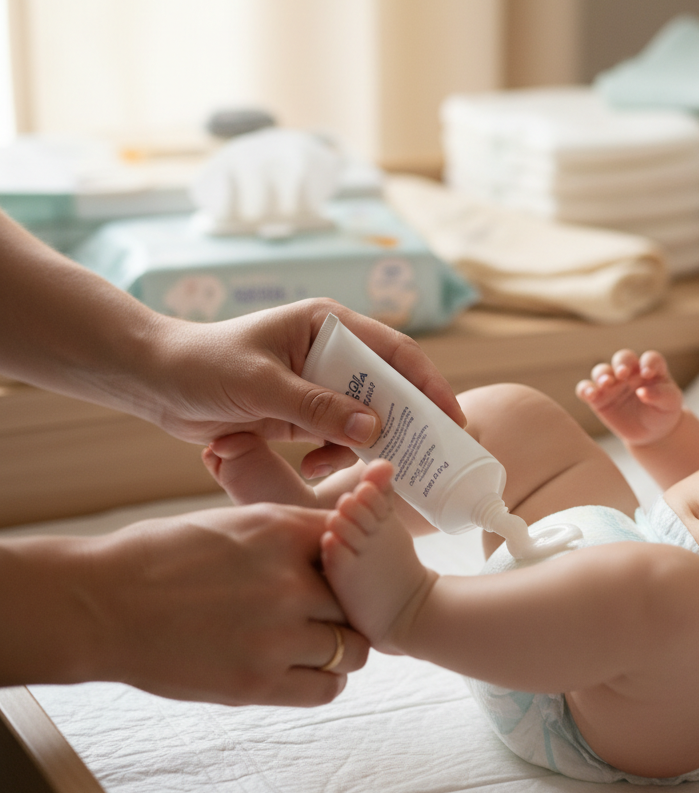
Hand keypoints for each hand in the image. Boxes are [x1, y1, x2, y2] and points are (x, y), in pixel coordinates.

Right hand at [78, 503, 369, 704]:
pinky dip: (326, 681)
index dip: (350, 562)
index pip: (353, 546)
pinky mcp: (255, 684)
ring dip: (341, 647)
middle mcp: (288, 583)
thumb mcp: (233, 522)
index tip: (340, 574)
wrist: (101, 604)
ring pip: (352, 649)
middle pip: (358, 601)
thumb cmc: (162, 556)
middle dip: (349, 608)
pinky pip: (324, 688)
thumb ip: (288, 534)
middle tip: (332, 613)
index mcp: (281, 532)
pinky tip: (308, 669)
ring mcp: (275, 637)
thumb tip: (336, 543)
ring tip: (319, 643)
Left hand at [146, 298, 465, 476]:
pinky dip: (335, 454)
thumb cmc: (202, 365)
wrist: (153, 381)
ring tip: (352, 467)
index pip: (395, 351)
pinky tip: (314, 465)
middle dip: (405, 420)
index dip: (428, 383)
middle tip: (425, 454)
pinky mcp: (303, 411)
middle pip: (388, 386)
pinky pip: (338, 436)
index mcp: (329, 325)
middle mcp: (330, 351)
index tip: (451, 418)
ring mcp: (318, 383)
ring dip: (364, 444)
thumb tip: (374, 430)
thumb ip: (316, 407)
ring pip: (365, 416)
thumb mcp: (260, 385)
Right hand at [576, 349, 683, 445]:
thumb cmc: (663, 412)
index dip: (648, 362)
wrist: (652, 433)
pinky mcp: (598, 398)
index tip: (648, 374)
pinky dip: (585, 389)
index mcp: (651, 369)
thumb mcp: (670, 403)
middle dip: (621, 363)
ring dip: (602, 374)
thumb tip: (642, 392)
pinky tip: (589, 395)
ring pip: (602, 371)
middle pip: (623, 358)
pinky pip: (586, 389)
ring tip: (605, 383)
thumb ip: (660, 395)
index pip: (650, 358)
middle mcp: (630, 372)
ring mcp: (612, 384)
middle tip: (623, 373)